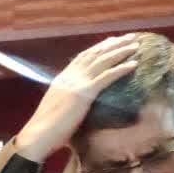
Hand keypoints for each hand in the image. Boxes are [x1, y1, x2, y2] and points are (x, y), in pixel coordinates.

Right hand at [16, 34, 140, 163]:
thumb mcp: (57, 108)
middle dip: (113, 44)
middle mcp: (70, 76)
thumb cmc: (46, 129)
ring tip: (136, 45)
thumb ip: (67, 100)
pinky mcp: (84, 93)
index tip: (111, 41)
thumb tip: (74, 104)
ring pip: (102, 61)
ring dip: (121, 51)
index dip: (98, 48)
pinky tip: (134, 64)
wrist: (38, 135)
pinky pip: (106, 77)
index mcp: (62, 79)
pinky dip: (121, 68)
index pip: (82, 57)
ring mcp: (77, 83)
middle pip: (95, 54)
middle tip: (129, 37)